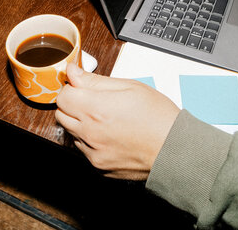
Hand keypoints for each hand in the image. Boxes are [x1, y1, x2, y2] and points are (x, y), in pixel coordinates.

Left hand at [55, 63, 179, 180]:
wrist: (176, 151)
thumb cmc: (158, 117)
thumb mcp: (129, 87)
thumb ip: (95, 80)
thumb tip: (73, 72)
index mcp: (95, 109)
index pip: (63, 95)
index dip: (72, 88)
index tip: (83, 87)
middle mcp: (89, 132)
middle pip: (61, 114)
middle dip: (73, 104)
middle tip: (94, 101)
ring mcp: (92, 152)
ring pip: (70, 132)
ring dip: (80, 123)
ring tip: (106, 119)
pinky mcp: (99, 166)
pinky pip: (83, 149)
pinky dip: (90, 140)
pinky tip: (110, 135)